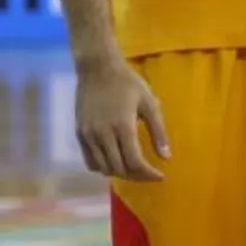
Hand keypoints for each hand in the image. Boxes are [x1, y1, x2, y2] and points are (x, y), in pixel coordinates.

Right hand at [74, 57, 168, 181]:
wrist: (97, 69)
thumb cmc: (129, 83)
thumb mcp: (150, 104)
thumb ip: (158, 132)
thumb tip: (166, 157)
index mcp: (123, 127)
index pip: (134, 162)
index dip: (148, 174)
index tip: (161, 176)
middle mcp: (103, 135)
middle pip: (119, 169)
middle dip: (137, 176)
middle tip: (150, 174)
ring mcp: (88, 136)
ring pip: (103, 168)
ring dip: (120, 173)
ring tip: (136, 170)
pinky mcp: (79, 134)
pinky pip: (90, 161)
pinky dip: (104, 167)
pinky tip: (116, 162)